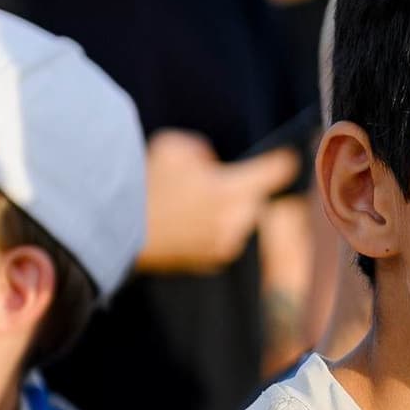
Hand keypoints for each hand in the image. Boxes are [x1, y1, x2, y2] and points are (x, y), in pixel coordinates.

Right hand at [140, 130, 299, 272]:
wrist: (118, 228)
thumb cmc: (147, 182)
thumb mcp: (176, 148)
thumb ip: (204, 153)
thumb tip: (212, 165)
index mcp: (234, 190)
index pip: (275, 172)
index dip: (283, 161)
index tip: (290, 157)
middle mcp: (237, 220)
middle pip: (256, 198)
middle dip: (244, 188)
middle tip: (216, 180)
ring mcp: (226, 244)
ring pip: (240, 219)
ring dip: (230, 209)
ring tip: (196, 201)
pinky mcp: (213, 261)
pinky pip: (225, 237)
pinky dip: (215, 228)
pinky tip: (190, 220)